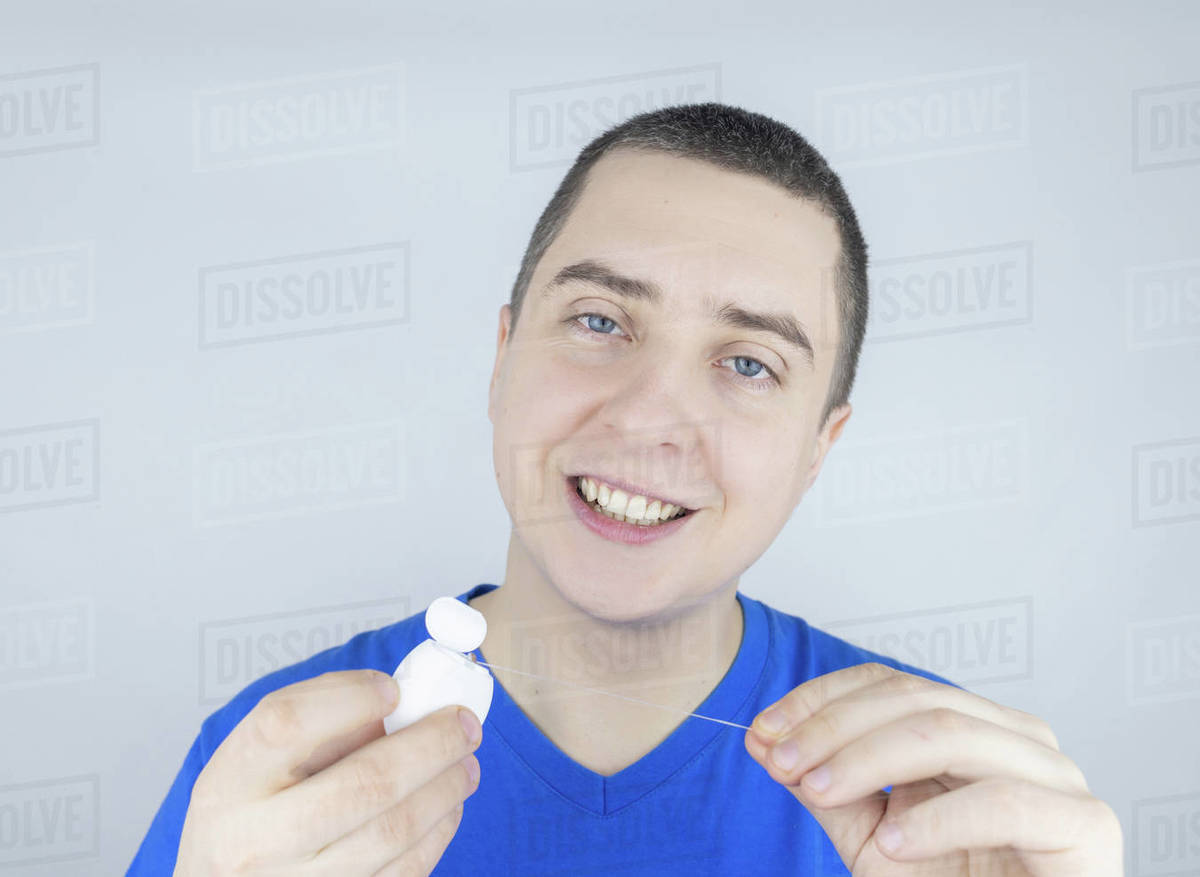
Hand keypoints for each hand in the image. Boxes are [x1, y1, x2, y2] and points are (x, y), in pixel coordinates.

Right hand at [175, 670, 481, 875]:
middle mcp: (254, 843)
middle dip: (431, 746)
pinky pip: (405, 872)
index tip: (394, 687)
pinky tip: (446, 805)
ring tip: (465, 762)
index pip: (287, 723)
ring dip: (446, 788)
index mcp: (230, 784)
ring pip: (394, 832)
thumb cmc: (250, 815)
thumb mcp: (258, 759)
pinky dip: (438, 831)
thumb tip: (401, 702)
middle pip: (363, 784)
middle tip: (464, 723)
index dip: (350, 698)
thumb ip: (321, 719)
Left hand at [743, 663, 1122, 874]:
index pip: (889, 683)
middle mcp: (1016, 737)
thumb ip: (824, 787)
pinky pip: (1003, 802)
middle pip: (914, 698)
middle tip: (782, 762)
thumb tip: (761, 739)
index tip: (762, 730)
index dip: (820, 699)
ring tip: (819, 791)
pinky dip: (938, 818)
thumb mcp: (872, 839)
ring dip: (870, 759)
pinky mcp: (1084, 824)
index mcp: (970, 728)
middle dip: (834, 727)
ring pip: (951, 733)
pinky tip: (896, 841)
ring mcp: (1056, 775)